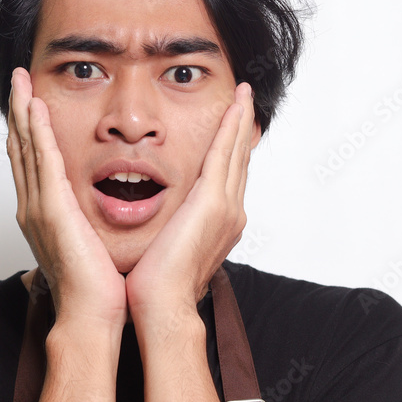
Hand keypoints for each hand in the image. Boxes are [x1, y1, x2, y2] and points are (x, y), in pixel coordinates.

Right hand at [6, 67, 126, 327]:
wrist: (91, 314)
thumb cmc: (94, 286)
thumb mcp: (85, 247)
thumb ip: (80, 227)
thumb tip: (86, 223)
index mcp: (42, 213)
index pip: (31, 161)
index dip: (28, 129)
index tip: (29, 101)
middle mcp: (32, 206)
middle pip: (21, 148)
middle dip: (18, 111)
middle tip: (18, 79)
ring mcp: (38, 207)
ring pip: (26, 148)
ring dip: (23, 111)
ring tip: (21, 82)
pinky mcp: (51, 210)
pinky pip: (42, 161)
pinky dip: (37, 132)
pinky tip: (35, 107)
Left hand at [124, 82, 257, 319]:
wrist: (162, 305)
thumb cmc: (156, 285)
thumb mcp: (166, 247)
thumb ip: (171, 229)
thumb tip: (160, 224)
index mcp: (218, 224)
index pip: (227, 178)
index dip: (231, 151)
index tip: (233, 129)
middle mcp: (230, 213)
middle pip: (238, 161)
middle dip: (241, 130)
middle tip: (245, 102)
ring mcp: (225, 207)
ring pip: (235, 152)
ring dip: (239, 121)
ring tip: (243, 96)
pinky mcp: (212, 201)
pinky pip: (224, 153)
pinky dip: (231, 128)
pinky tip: (234, 106)